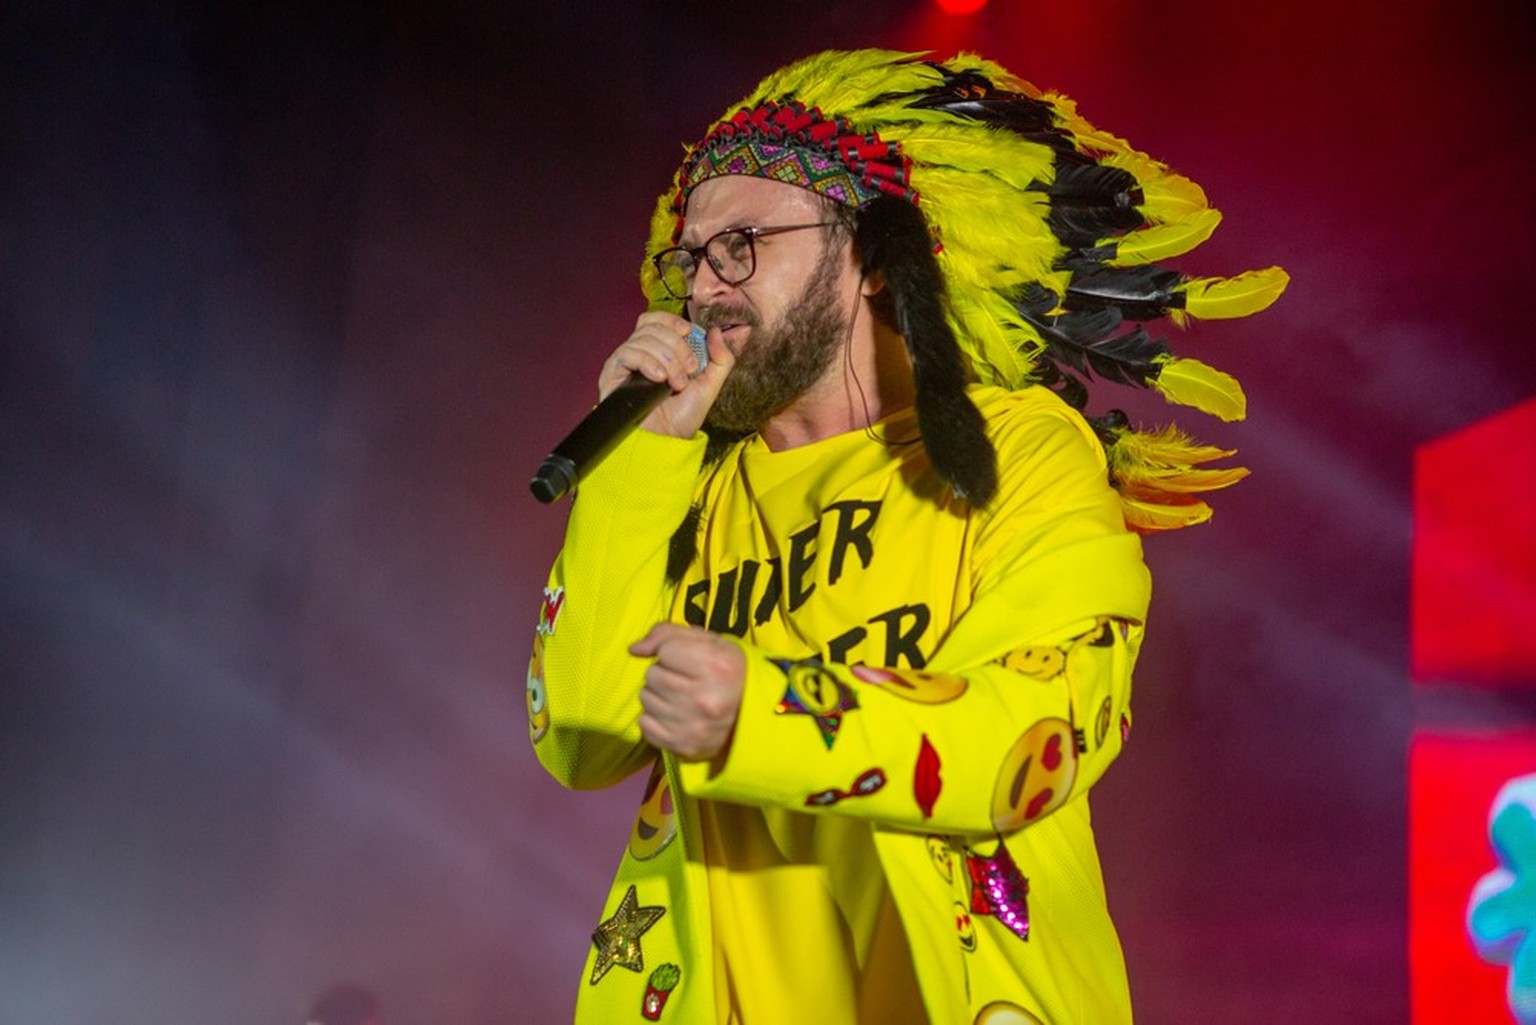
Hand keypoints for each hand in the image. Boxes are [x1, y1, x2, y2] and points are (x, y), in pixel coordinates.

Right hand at [601, 312, 734, 438]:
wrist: (664, 441)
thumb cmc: (681, 417)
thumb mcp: (710, 386)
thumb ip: (720, 359)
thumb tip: (717, 331)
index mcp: (660, 351)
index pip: (659, 319)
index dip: (674, 321)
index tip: (689, 335)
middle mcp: (640, 353)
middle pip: (653, 326)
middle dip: (677, 346)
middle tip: (687, 370)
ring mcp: (626, 362)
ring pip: (643, 338)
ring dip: (667, 359)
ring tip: (675, 383)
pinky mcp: (612, 373)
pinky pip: (628, 352)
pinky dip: (648, 362)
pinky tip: (658, 379)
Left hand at [631, 623, 744, 760]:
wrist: (753, 718)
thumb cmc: (730, 674)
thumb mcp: (711, 643)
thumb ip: (670, 634)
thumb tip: (635, 649)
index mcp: (716, 667)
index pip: (666, 650)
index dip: (674, 651)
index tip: (690, 660)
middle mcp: (704, 699)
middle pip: (652, 675)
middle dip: (664, 672)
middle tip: (685, 680)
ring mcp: (692, 727)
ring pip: (646, 698)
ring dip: (658, 694)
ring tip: (681, 697)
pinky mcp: (682, 746)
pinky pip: (644, 724)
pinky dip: (654, 718)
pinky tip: (674, 715)